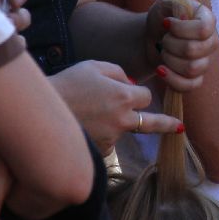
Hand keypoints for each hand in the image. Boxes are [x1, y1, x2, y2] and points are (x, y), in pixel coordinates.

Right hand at [49, 60, 181, 154]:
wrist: (38, 113)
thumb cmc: (66, 84)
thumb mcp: (93, 66)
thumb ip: (118, 73)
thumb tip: (132, 85)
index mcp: (123, 96)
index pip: (146, 97)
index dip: (139, 93)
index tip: (138, 94)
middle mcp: (121, 120)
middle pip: (151, 122)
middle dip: (167, 125)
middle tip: (180, 128)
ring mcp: (111, 139)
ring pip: (122, 130)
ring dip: (114, 124)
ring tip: (86, 114)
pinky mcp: (100, 152)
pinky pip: (107, 143)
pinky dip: (100, 136)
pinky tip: (83, 126)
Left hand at [144, 0, 218, 90]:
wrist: (151, 37)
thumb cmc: (161, 18)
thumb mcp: (164, 2)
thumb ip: (175, 3)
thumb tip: (185, 18)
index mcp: (208, 20)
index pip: (204, 29)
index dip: (181, 29)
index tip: (167, 23)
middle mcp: (211, 41)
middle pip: (193, 50)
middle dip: (170, 44)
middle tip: (163, 39)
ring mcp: (206, 61)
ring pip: (192, 69)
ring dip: (169, 60)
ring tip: (162, 51)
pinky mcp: (196, 78)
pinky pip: (190, 86)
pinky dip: (171, 79)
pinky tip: (161, 69)